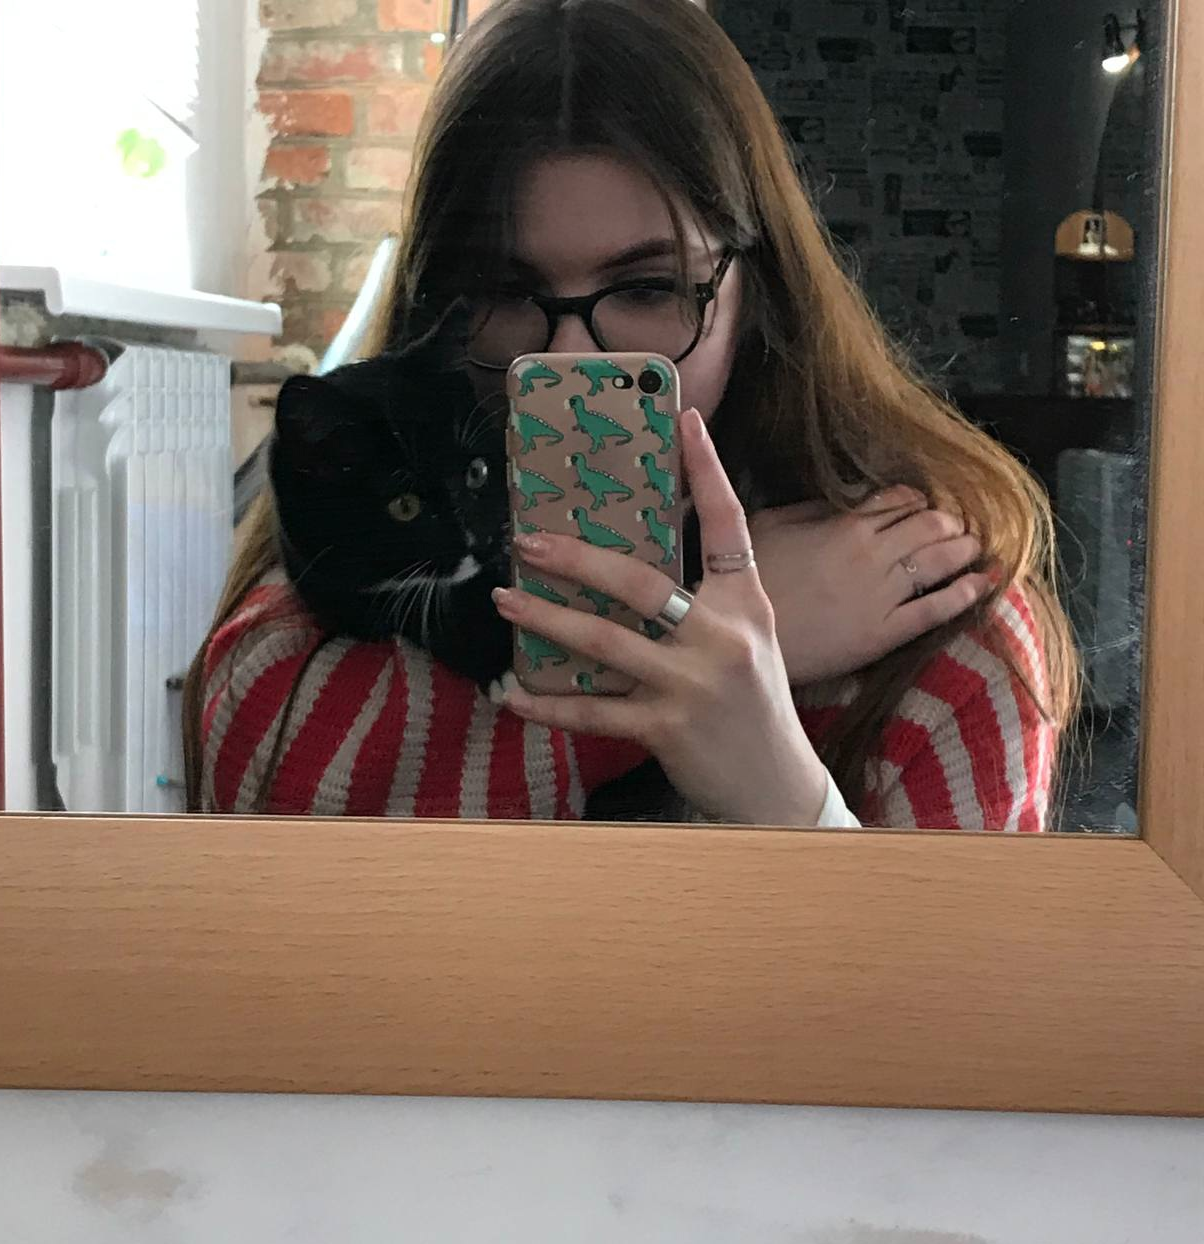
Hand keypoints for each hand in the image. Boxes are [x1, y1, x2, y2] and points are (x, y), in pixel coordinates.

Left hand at [491, 408, 825, 826]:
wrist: (776, 785)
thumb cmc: (753, 703)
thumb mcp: (747, 639)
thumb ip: (706, 600)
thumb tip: (632, 565)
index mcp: (746, 603)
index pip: (729, 525)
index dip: (707, 471)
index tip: (685, 420)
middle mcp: (723, 637)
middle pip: (642, 583)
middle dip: (578, 559)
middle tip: (528, 542)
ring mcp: (693, 684)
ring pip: (605, 643)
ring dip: (547, 621)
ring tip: (505, 601)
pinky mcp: (666, 729)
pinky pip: (593, 712)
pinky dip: (547, 706)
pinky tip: (513, 695)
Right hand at [749, 488, 990, 685]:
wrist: (740, 638)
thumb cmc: (749, 582)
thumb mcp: (768, 526)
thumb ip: (808, 510)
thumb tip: (838, 503)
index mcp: (844, 525)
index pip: (898, 501)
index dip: (916, 501)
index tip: (923, 504)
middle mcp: (871, 554)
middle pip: (928, 526)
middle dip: (949, 521)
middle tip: (959, 525)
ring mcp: (882, 594)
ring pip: (939, 560)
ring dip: (964, 548)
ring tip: (976, 545)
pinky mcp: (885, 633)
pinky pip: (936, 608)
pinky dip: (965, 592)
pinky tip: (984, 582)